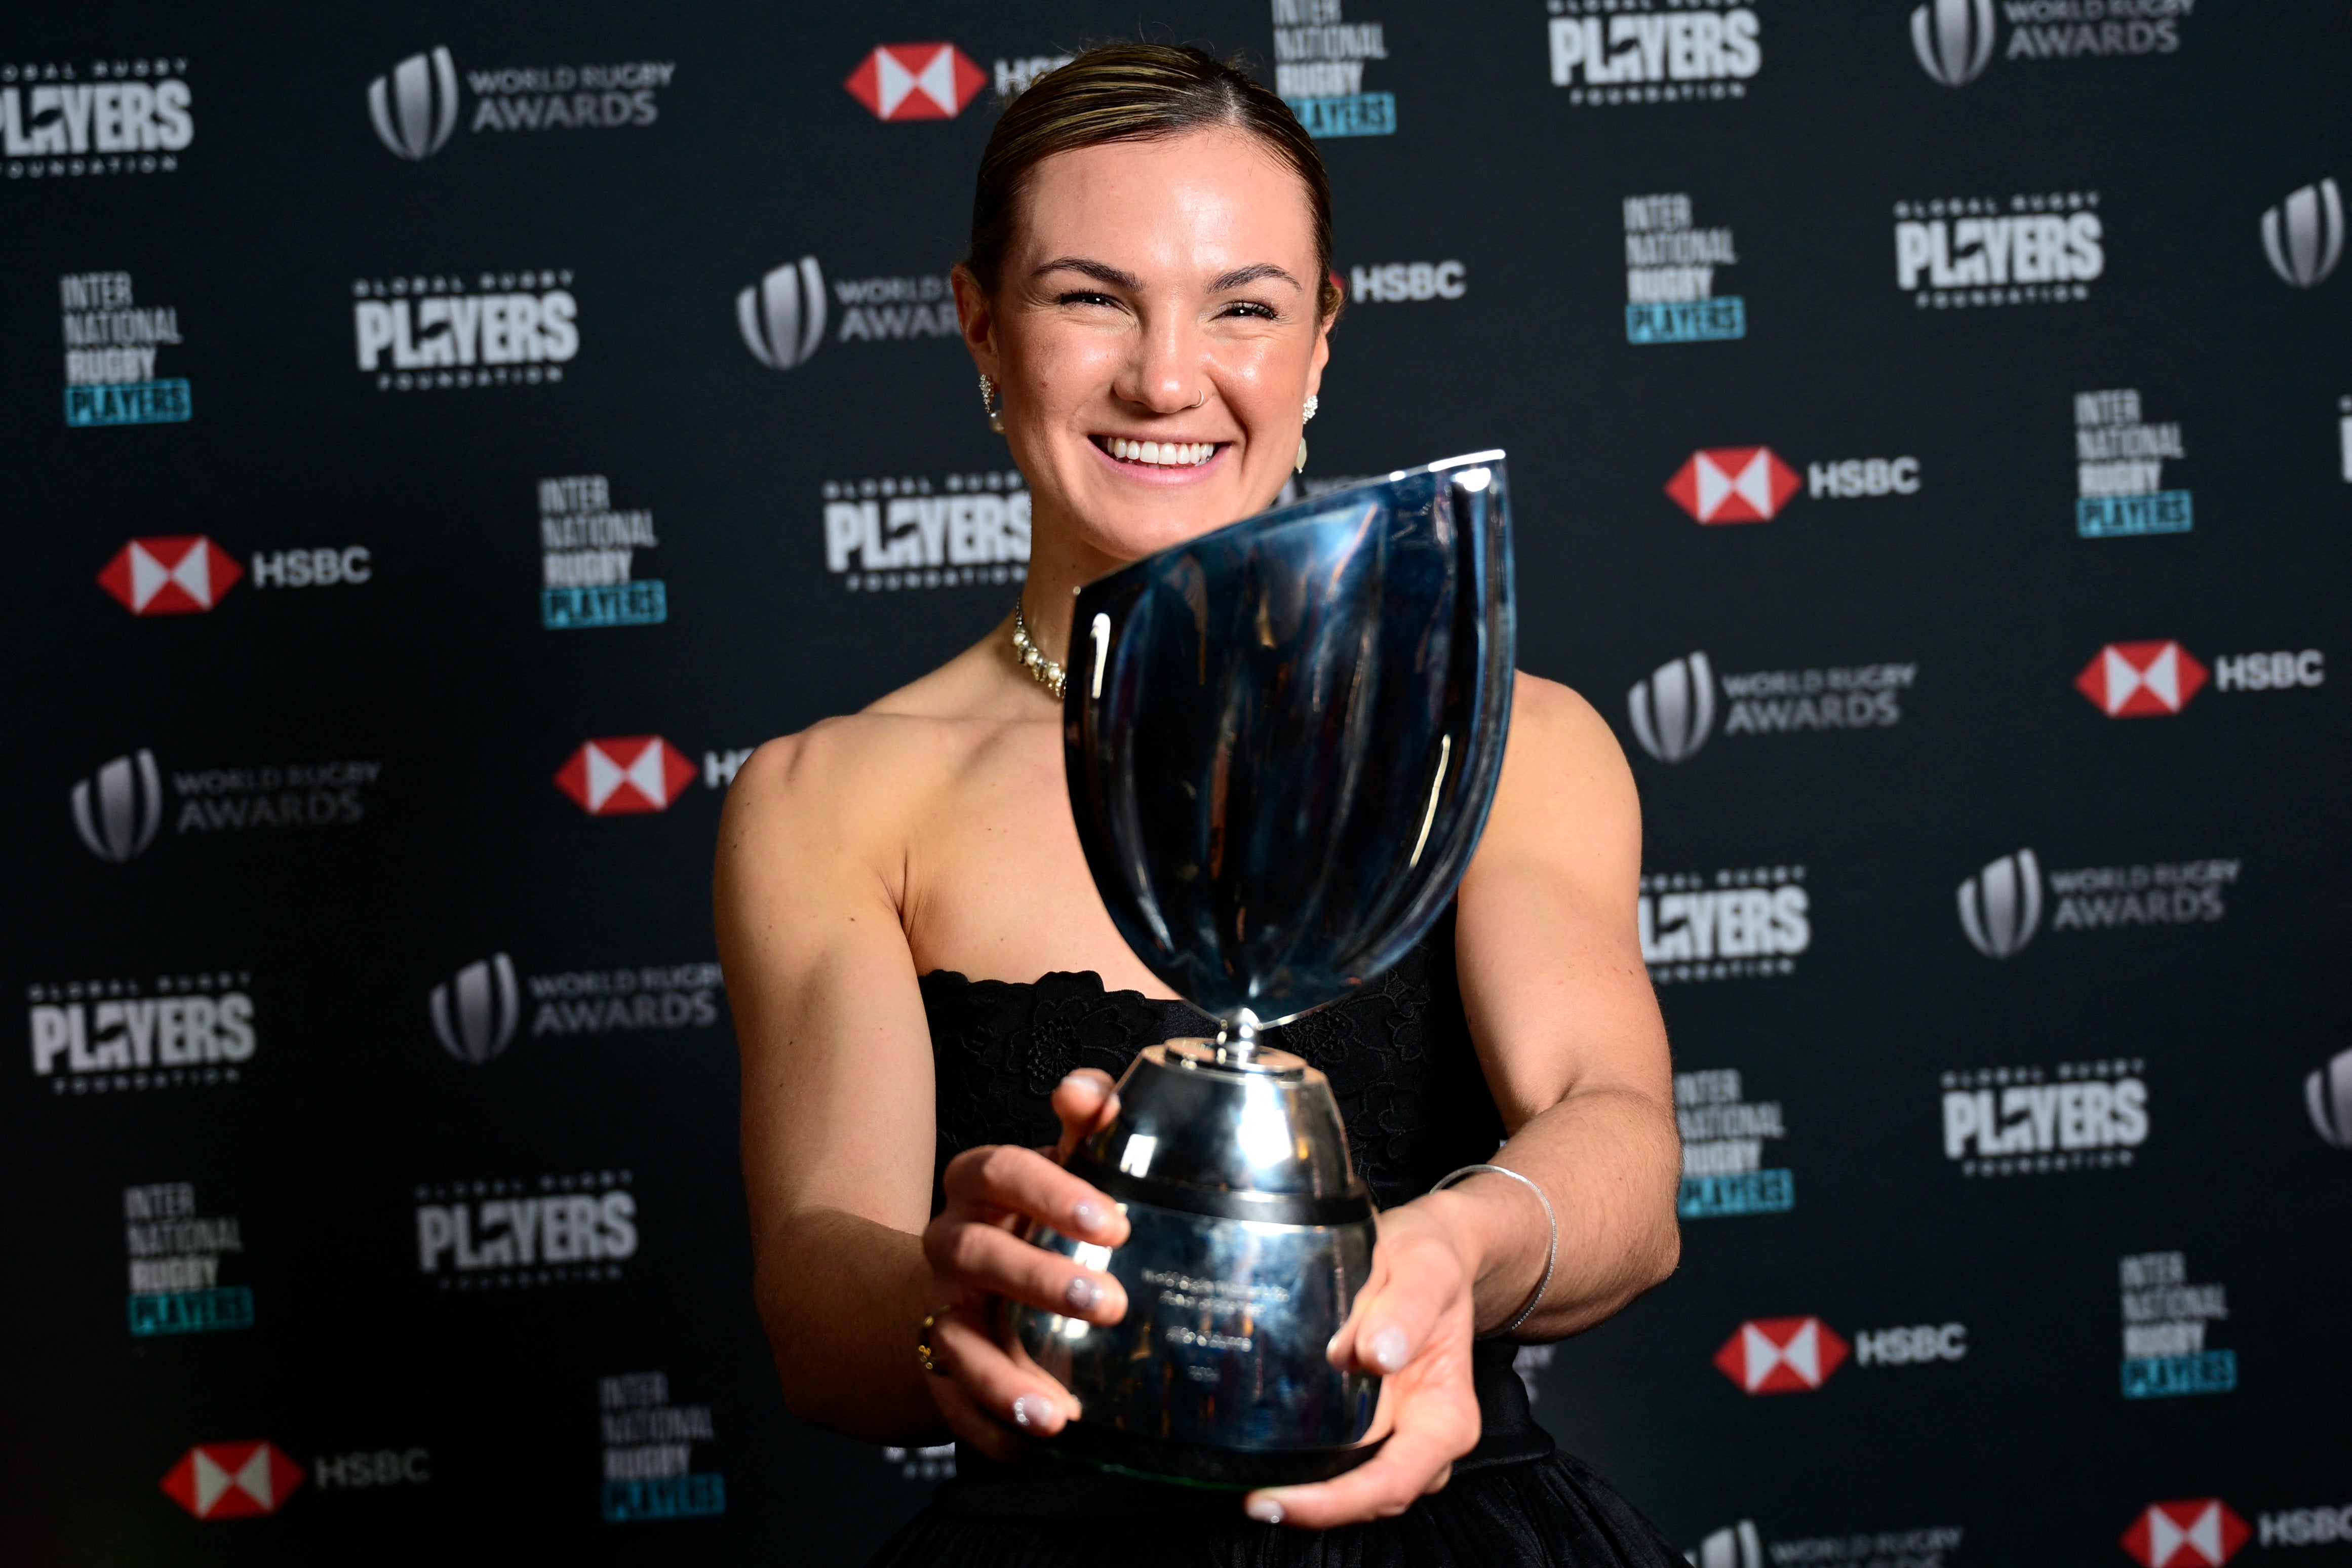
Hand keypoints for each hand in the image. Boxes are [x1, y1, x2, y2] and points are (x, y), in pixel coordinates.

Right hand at [916, 1069, 1128, 1458]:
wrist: (957, 1281)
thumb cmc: (1033, 1214)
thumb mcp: (1059, 1165)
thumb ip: (1084, 1123)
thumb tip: (1091, 1092)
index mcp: (977, 1188)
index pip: (997, 1170)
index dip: (1049, 1191)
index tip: (1114, 1223)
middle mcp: (949, 1247)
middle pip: (974, 1255)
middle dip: (1038, 1280)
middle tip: (1108, 1302)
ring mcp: (938, 1313)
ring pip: (952, 1343)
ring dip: (1003, 1379)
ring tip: (1058, 1414)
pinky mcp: (939, 1372)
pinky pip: (953, 1406)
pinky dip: (991, 1429)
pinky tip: (1037, 1443)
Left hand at [1245, 1203, 1483, 1528]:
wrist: (1429, 1254)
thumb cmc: (1430, 1262)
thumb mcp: (1426, 1269)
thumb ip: (1406, 1308)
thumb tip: (1376, 1355)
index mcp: (1447, 1415)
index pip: (1394, 1480)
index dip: (1336, 1502)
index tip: (1280, 1499)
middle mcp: (1421, 1438)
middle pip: (1364, 1493)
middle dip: (1306, 1502)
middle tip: (1245, 1496)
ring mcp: (1391, 1434)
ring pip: (1343, 1481)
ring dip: (1297, 1486)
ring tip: (1241, 1477)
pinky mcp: (1362, 1421)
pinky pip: (1330, 1453)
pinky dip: (1296, 1459)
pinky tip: (1256, 1449)